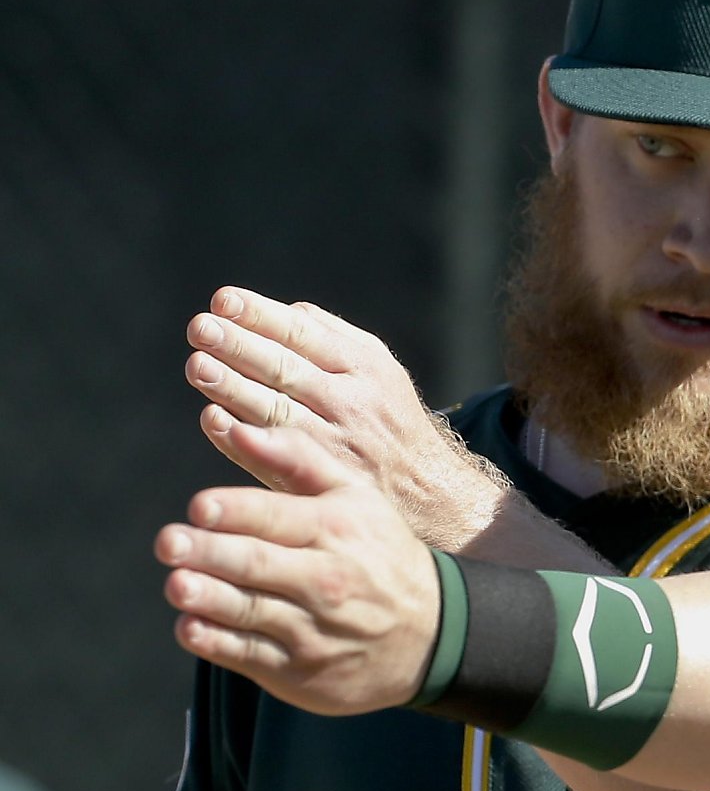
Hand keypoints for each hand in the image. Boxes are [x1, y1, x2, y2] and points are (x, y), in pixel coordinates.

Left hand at [158, 422, 441, 716]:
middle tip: (169, 542)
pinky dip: (215, 642)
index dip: (236, 511)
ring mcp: (312, 628)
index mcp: (336, 529)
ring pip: (249, 611)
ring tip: (177, 584)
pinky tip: (190, 626)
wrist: (432, 633)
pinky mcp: (299, 670)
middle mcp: (325, 579)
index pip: (277, 516)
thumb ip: (295, 459)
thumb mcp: (356, 498)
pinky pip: (248, 655)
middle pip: (257, 564)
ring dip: (207, 599)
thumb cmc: (378, 553)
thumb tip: (237, 427)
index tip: (200, 506)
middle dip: (210, 552)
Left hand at [186, 287, 507, 546]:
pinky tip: (213, 419)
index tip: (222, 301)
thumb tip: (283, 310)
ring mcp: (333, 442)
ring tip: (198, 366)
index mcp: (364, 366)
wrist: (430, 489)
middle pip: (286, 368)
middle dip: (240, 346)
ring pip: (276, 409)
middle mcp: (350, 401)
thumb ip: (335, 339)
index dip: (261, 315)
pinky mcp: (319, 480)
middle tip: (200, 327)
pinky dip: (241, 439)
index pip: (304, 333)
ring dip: (234, 388)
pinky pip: (272, 456)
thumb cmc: (390, 420)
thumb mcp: (381, 371)